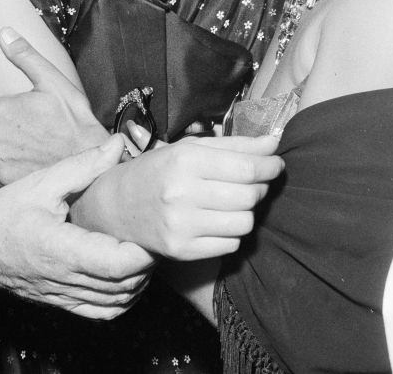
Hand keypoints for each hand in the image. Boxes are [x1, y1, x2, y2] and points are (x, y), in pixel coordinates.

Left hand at [0, 27, 108, 185]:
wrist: (89, 157)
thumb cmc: (73, 120)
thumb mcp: (52, 81)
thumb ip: (24, 56)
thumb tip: (4, 33)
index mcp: (0, 110)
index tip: (3, 114)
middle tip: (17, 129)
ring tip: (21, 146)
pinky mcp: (5, 182)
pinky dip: (2, 170)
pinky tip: (22, 162)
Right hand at [0, 136, 153, 319]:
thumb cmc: (4, 215)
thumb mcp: (42, 182)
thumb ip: (83, 165)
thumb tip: (118, 144)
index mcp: (60, 249)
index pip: (115, 264)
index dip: (144, 251)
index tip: (155, 227)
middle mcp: (64, 279)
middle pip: (123, 286)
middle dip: (149, 263)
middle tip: (157, 233)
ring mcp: (64, 295)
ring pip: (116, 303)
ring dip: (139, 282)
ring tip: (144, 251)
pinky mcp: (62, 302)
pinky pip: (101, 312)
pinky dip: (122, 298)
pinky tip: (128, 275)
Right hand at [71, 135, 283, 259]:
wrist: (116, 205)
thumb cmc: (159, 169)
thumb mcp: (190, 147)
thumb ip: (235, 145)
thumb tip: (274, 142)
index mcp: (185, 159)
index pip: (247, 168)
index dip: (271, 166)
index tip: (276, 164)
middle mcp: (182, 192)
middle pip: (249, 195)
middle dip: (261, 186)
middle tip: (256, 181)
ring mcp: (181, 225)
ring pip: (244, 223)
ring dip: (248, 211)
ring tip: (237, 200)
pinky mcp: (181, 251)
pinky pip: (231, 244)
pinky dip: (233, 232)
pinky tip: (221, 219)